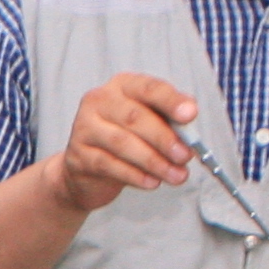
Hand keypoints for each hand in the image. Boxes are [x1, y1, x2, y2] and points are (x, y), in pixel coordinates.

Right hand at [42, 74, 196, 214]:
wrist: (85, 169)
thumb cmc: (126, 139)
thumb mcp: (149, 123)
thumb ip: (170, 121)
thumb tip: (189, 130)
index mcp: (122, 86)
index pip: (148, 88)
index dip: (170, 101)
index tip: (190, 114)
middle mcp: (99, 101)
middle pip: (134, 117)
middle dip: (164, 138)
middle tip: (185, 156)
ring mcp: (84, 127)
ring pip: (122, 143)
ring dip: (154, 161)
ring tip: (175, 175)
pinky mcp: (78, 155)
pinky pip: (110, 165)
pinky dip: (135, 175)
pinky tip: (152, 182)